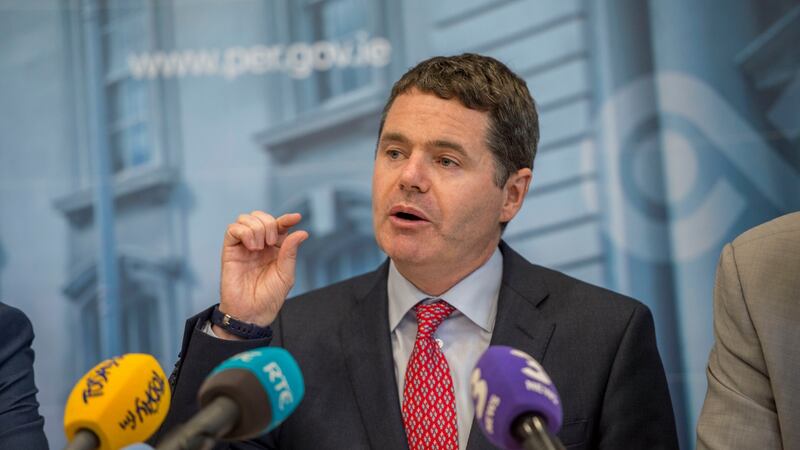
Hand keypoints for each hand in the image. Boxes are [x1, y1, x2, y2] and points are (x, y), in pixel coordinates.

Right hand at [218, 211, 308, 331]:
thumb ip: (290, 252)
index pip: (279, 225)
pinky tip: (251, 247)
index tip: (296, 218)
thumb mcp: (286, 275)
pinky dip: (244, 232)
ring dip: (257, 228)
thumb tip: (301, 232)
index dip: (287, 218)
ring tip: (260, 247)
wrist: (251, 313)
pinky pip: (232, 229)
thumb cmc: (268, 298)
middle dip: (269, 224)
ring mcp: (243, 246)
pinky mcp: (230, 250)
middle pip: (261, 217)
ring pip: (246, 219)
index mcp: (275, 249)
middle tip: (271, 243)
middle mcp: (259, 244)